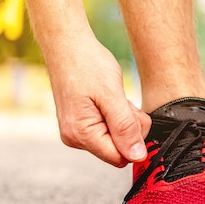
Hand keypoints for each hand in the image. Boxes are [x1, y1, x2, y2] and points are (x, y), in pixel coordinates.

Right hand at [46, 38, 150, 166]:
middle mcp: (75, 138)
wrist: (67, 45)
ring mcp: (76, 132)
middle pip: (118, 150)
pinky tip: (109, 99)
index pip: (120, 158)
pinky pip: (107, 130)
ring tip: (114, 98)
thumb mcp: (112, 95)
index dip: (135, 140)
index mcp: (81, 135)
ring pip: (115, 140)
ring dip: (123, 121)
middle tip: (123, 103)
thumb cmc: (87, 64)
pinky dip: (115, 116)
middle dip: (129, 129)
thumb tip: (137, 156)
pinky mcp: (80, 124)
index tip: (132, 114)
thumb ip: (126, 128)